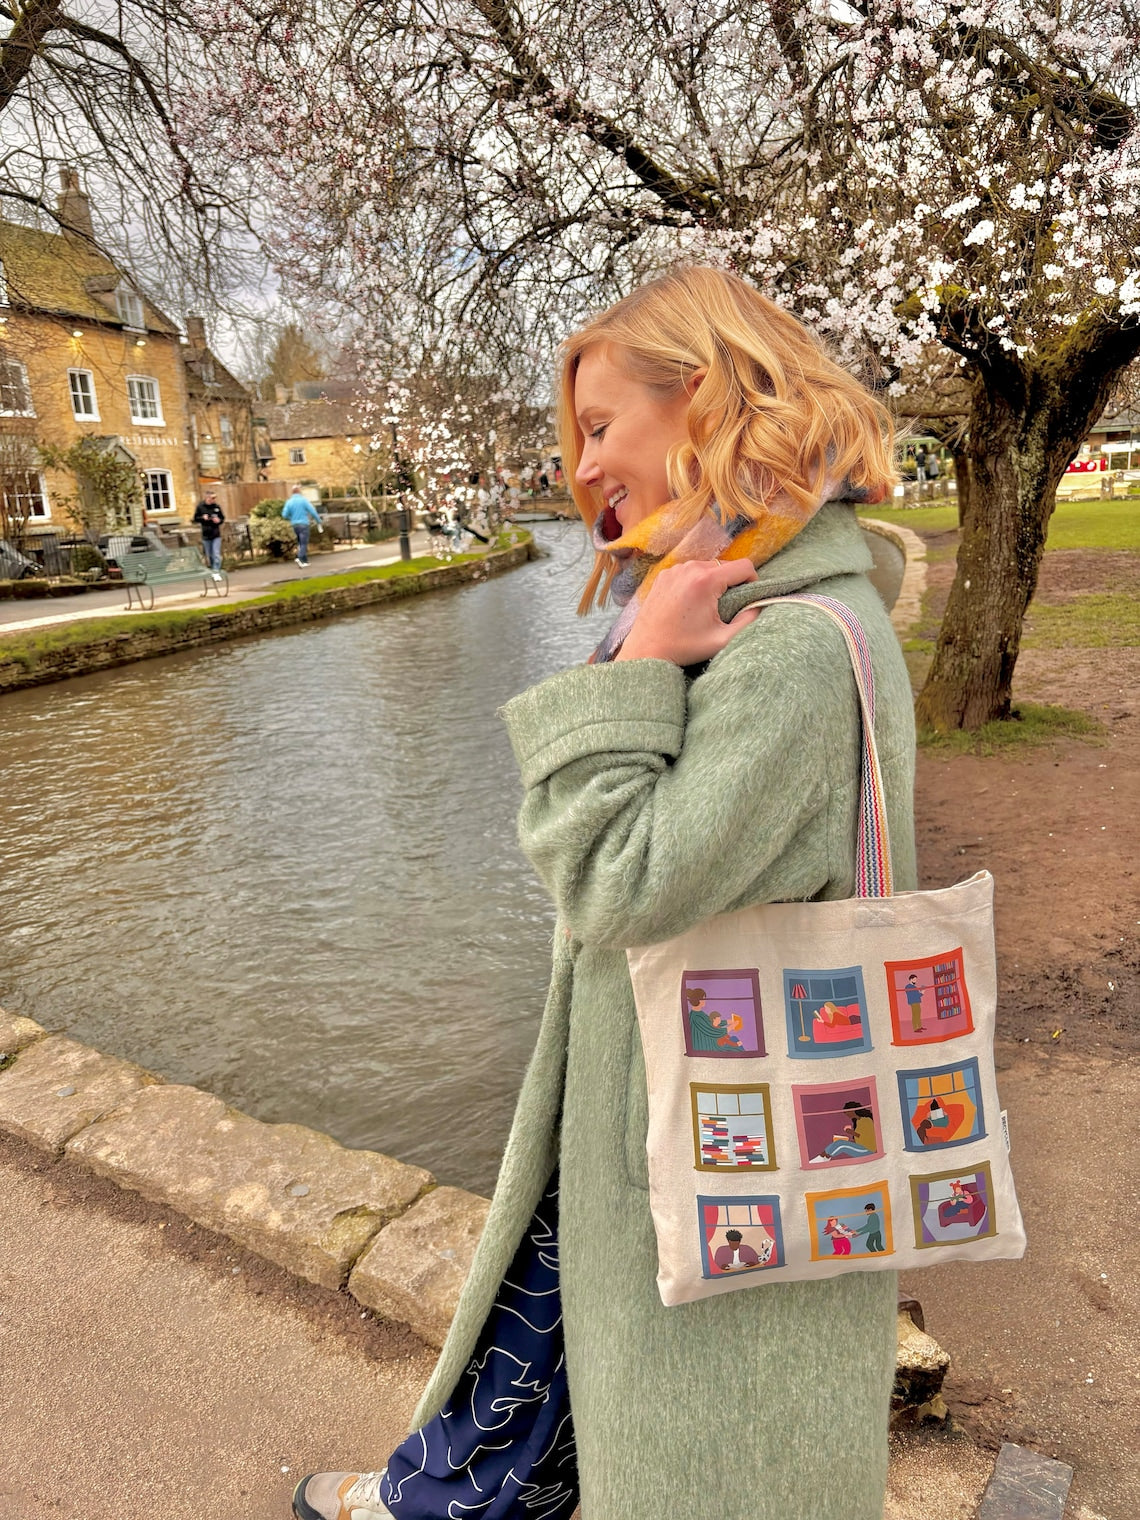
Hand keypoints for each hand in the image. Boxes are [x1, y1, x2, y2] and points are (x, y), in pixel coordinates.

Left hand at [615, 559, 760, 664]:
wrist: (646, 649)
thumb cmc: (683, 647)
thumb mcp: (722, 639)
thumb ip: (748, 621)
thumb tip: (760, 605)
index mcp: (705, 581)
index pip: (744, 566)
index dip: (752, 582)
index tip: (747, 599)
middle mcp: (689, 568)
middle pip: (726, 565)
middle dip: (731, 583)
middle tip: (725, 607)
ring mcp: (674, 569)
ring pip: (708, 567)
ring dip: (713, 582)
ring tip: (706, 606)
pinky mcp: (664, 574)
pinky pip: (689, 572)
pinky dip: (695, 583)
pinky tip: (689, 603)